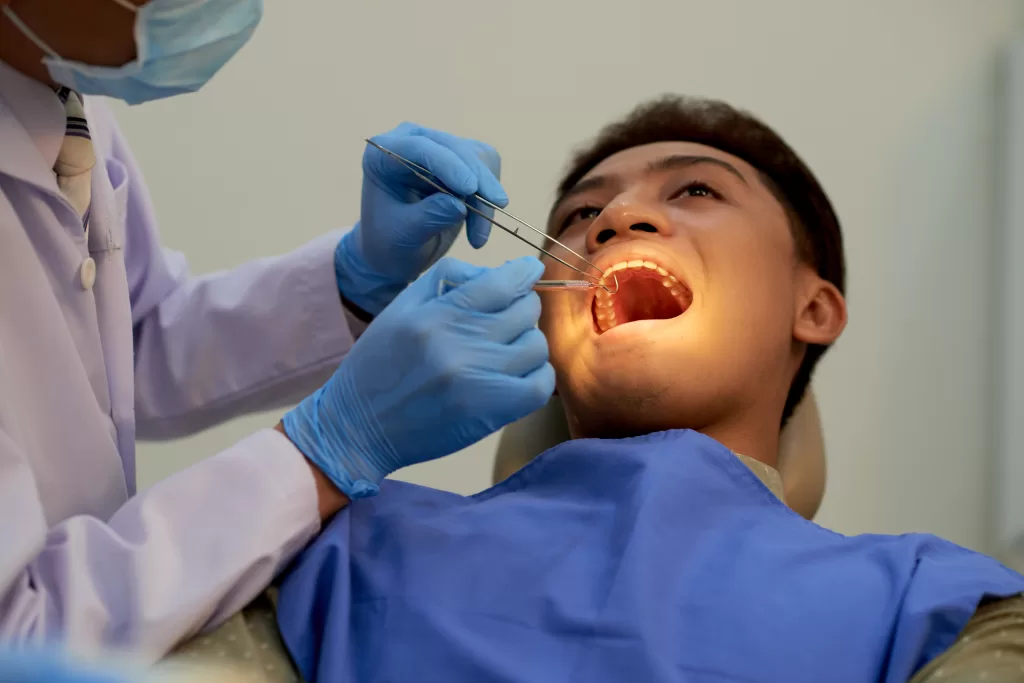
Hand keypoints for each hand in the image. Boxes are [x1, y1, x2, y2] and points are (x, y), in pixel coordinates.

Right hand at [284, 256, 553, 497]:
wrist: (358, 426)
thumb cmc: (380, 363)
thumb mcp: (401, 307)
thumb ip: (448, 278)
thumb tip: (500, 271)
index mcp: (436, 314)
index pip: (502, 283)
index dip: (524, 272)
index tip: (528, 270)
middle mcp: (459, 344)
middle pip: (525, 311)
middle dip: (522, 308)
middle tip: (508, 318)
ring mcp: (477, 380)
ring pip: (536, 346)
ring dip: (528, 343)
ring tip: (508, 349)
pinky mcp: (490, 413)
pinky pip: (540, 385)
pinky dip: (537, 376)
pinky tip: (518, 374)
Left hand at [334, 123, 506, 315]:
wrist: (397, 251)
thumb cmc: (390, 243)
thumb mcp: (403, 235)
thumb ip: (428, 217)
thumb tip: (460, 205)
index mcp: (382, 154)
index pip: (419, 147)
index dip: (448, 164)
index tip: (471, 188)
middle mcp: (411, 141)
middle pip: (455, 148)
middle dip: (478, 178)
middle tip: (497, 206)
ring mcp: (438, 148)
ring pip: (477, 158)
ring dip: (484, 196)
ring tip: (477, 236)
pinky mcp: (461, 159)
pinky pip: (487, 169)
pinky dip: (488, 199)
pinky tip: (477, 228)